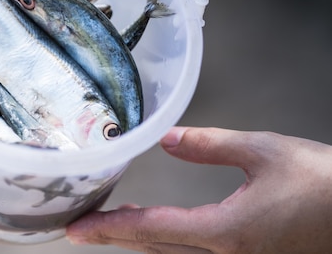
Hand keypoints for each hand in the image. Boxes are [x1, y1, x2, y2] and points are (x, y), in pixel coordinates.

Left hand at [66, 126, 331, 252]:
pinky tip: (161, 228)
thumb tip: (166, 140)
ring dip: (141, 238)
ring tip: (114, 221)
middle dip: (116, 235)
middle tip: (82, 226)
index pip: (151, 229)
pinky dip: (168, 241)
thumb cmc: (325, 185)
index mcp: (227, 232)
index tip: (76, 229)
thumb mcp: (264, 152)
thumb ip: (208, 145)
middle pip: (156, 248)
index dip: (108, 228)